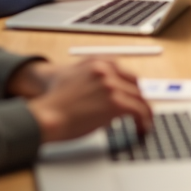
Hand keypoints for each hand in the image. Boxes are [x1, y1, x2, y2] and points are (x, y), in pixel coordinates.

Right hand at [24, 59, 151, 142]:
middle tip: (141, 112)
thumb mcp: (73, 78)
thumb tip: (108, 96)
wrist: (46, 116)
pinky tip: (142, 128)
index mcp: (98, 62)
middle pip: (135, 84)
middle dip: (139, 99)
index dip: (132, 88)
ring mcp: (112, 85)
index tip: (135, 97)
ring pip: (140, 98)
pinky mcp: (115, 103)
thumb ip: (93, 80)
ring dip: (144, 111)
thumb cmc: (55, 103)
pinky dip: (144, 120)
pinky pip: (139, 111)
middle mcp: (107, 70)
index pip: (124, 73)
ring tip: (144, 123)